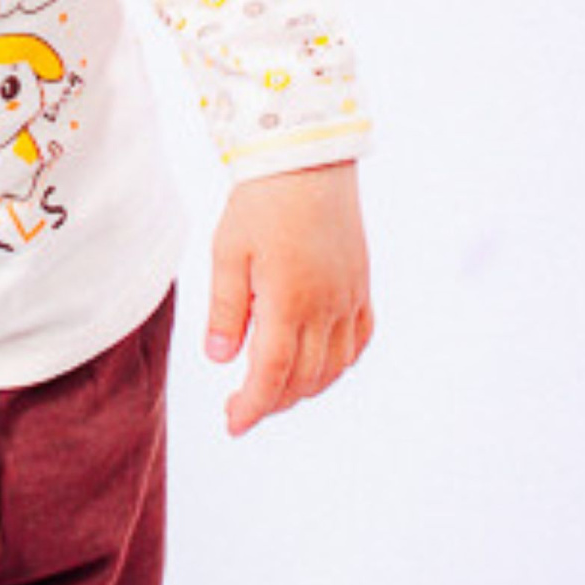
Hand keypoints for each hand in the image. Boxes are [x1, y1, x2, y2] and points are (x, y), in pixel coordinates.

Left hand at [206, 160, 372, 435]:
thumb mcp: (227, 253)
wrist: (308, 159)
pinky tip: (316, 364)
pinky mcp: (362, 285)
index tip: (233, 424)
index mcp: (289, 301)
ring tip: (272, 389)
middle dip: (272, 402)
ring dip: (304, 388)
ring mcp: (350, 297)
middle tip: (241, 408)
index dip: (253, 406)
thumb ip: (227, 309)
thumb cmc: (260, 202)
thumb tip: (222, 358)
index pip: (272, 374)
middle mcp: (327, 306)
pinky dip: (338, 363)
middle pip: (304, 379)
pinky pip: (358, 340)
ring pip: (334, 366)